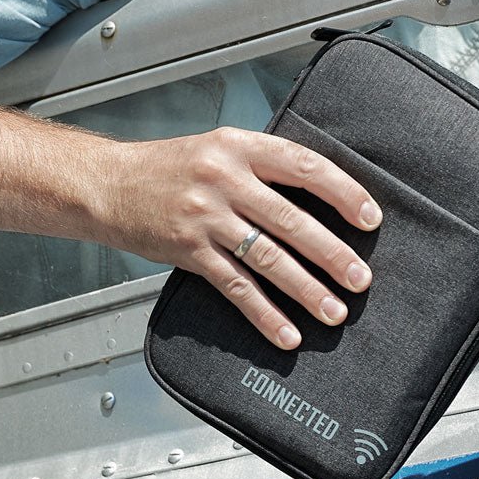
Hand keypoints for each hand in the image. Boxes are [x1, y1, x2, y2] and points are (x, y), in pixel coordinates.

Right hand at [104, 127, 381, 348]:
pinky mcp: (189, 250)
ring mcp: (205, 216)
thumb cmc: (166, 168)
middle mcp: (223, 178)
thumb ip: (260, 166)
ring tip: (334, 310)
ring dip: (306, 289)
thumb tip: (318, 199)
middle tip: (360, 277)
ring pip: (267, 257)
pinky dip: (264, 313)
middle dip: (332, 253)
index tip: (370, 218)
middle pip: (291, 220)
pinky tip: (286, 332)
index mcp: (237, 146)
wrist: (108, 184)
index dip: (343, 192)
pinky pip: (235, 286)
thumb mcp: (216, 148)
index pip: (304, 166)